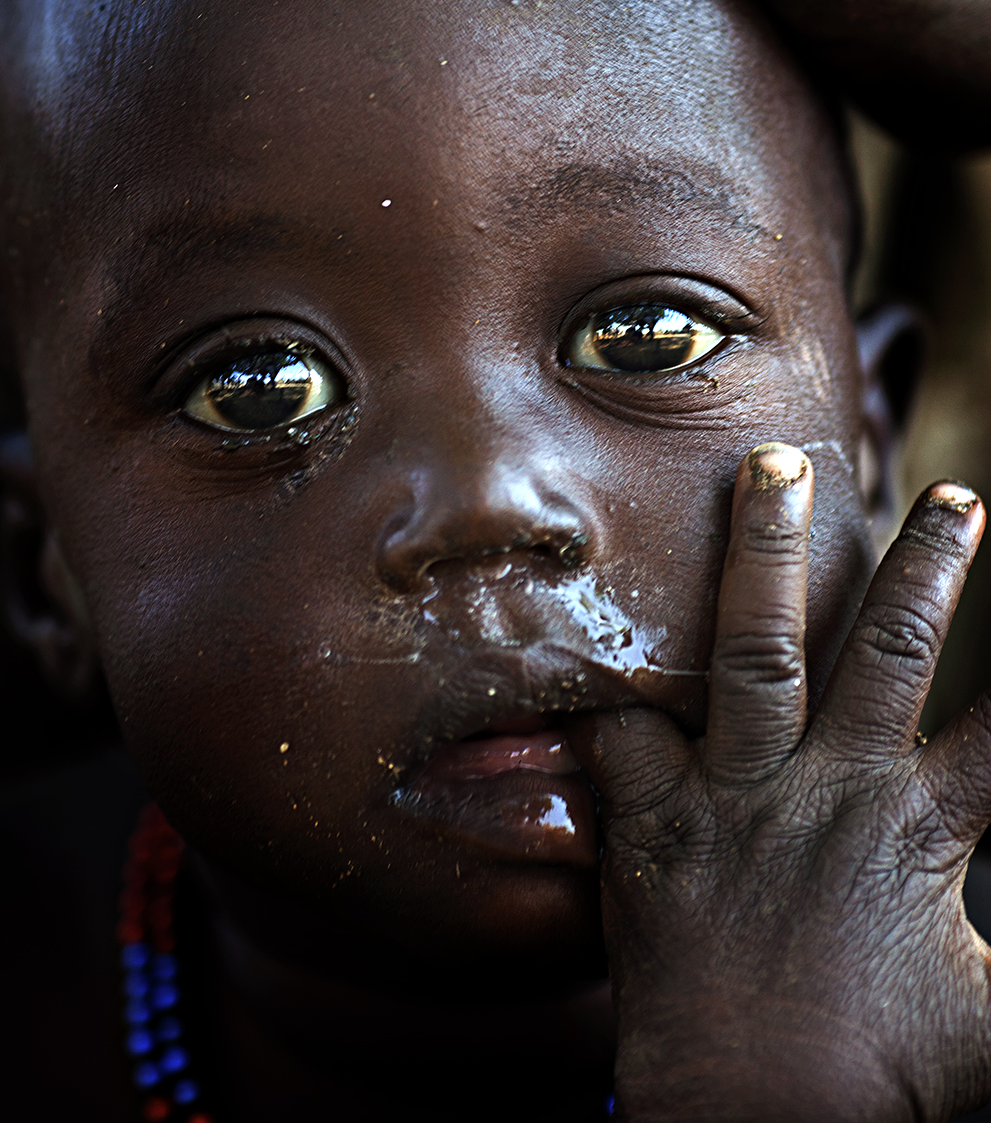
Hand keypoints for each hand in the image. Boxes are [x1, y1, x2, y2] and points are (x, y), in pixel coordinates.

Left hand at [569, 447, 990, 1122]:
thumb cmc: (879, 1082)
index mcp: (920, 831)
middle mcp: (832, 790)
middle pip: (892, 656)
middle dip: (926, 569)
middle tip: (952, 495)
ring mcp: (738, 795)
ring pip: (758, 646)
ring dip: (767, 550)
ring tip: (770, 467)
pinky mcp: (655, 819)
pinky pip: (620, 730)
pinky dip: (600, 682)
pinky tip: (576, 612)